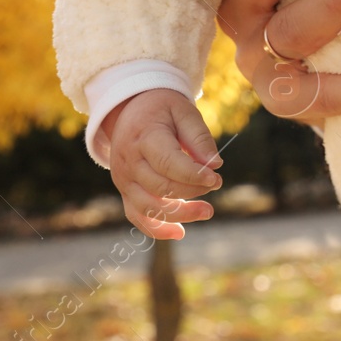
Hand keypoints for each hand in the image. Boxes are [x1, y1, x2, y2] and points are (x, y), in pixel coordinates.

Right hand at [100, 88, 222, 240]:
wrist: (131, 109)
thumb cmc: (162, 109)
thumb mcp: (183, 111)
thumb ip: (199, 137)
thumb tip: (215, 164)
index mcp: (144, 138)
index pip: (168, 163)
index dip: (193, 176)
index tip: (216, 179)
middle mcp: (129, 162)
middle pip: (161, 187)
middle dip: (193, 191)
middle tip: (217, 185)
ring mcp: (124, 179)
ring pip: (149, 207)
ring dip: (180, 214)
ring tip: (207, 211)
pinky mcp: (124, 190)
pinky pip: (136, 216)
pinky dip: (156, 228)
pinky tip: (179, 232)